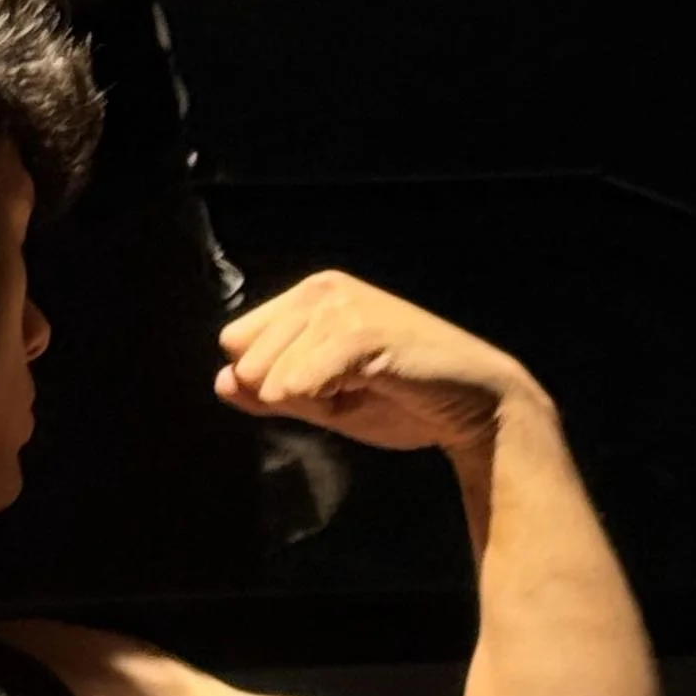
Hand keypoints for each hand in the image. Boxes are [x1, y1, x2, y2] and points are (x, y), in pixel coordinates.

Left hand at [215, 269, 541, 455]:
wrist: (474, 405)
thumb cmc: (401, 400)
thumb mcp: (322, 400)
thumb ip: (269, 391)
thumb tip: (221, 382)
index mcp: (308, 296)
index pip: (234, 344)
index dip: (270, 382)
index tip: (325, 387)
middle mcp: (320, 289)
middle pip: (245, 361)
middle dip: (288, 395)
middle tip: (349, 391)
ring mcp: (341, 306)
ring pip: (270, 377)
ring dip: (314, 402)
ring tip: (366, 389)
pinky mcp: (360, 332)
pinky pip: (298, 383)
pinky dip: (325, 403)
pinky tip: (370, 390)